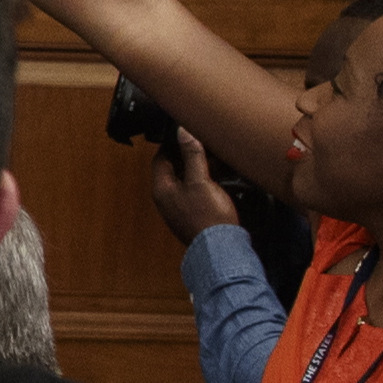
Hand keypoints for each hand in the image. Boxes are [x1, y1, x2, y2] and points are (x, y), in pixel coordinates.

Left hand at [146, 125, 238, 242]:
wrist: (221, 249)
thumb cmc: (208, 216)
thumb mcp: (201, 180)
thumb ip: (192, 155)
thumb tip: (182, 132)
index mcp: (162, 189)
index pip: (160, 159)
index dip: (171, 144)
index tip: (184, 134)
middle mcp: (167, 200)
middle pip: (173, 170)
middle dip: (188, 156)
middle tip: (203, 145)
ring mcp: (180, 210)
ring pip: (186, 181)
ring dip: (199, 169)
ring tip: (215, 159)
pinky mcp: (194, 216)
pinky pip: (196, 193)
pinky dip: (205, 183)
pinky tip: (220, 180)